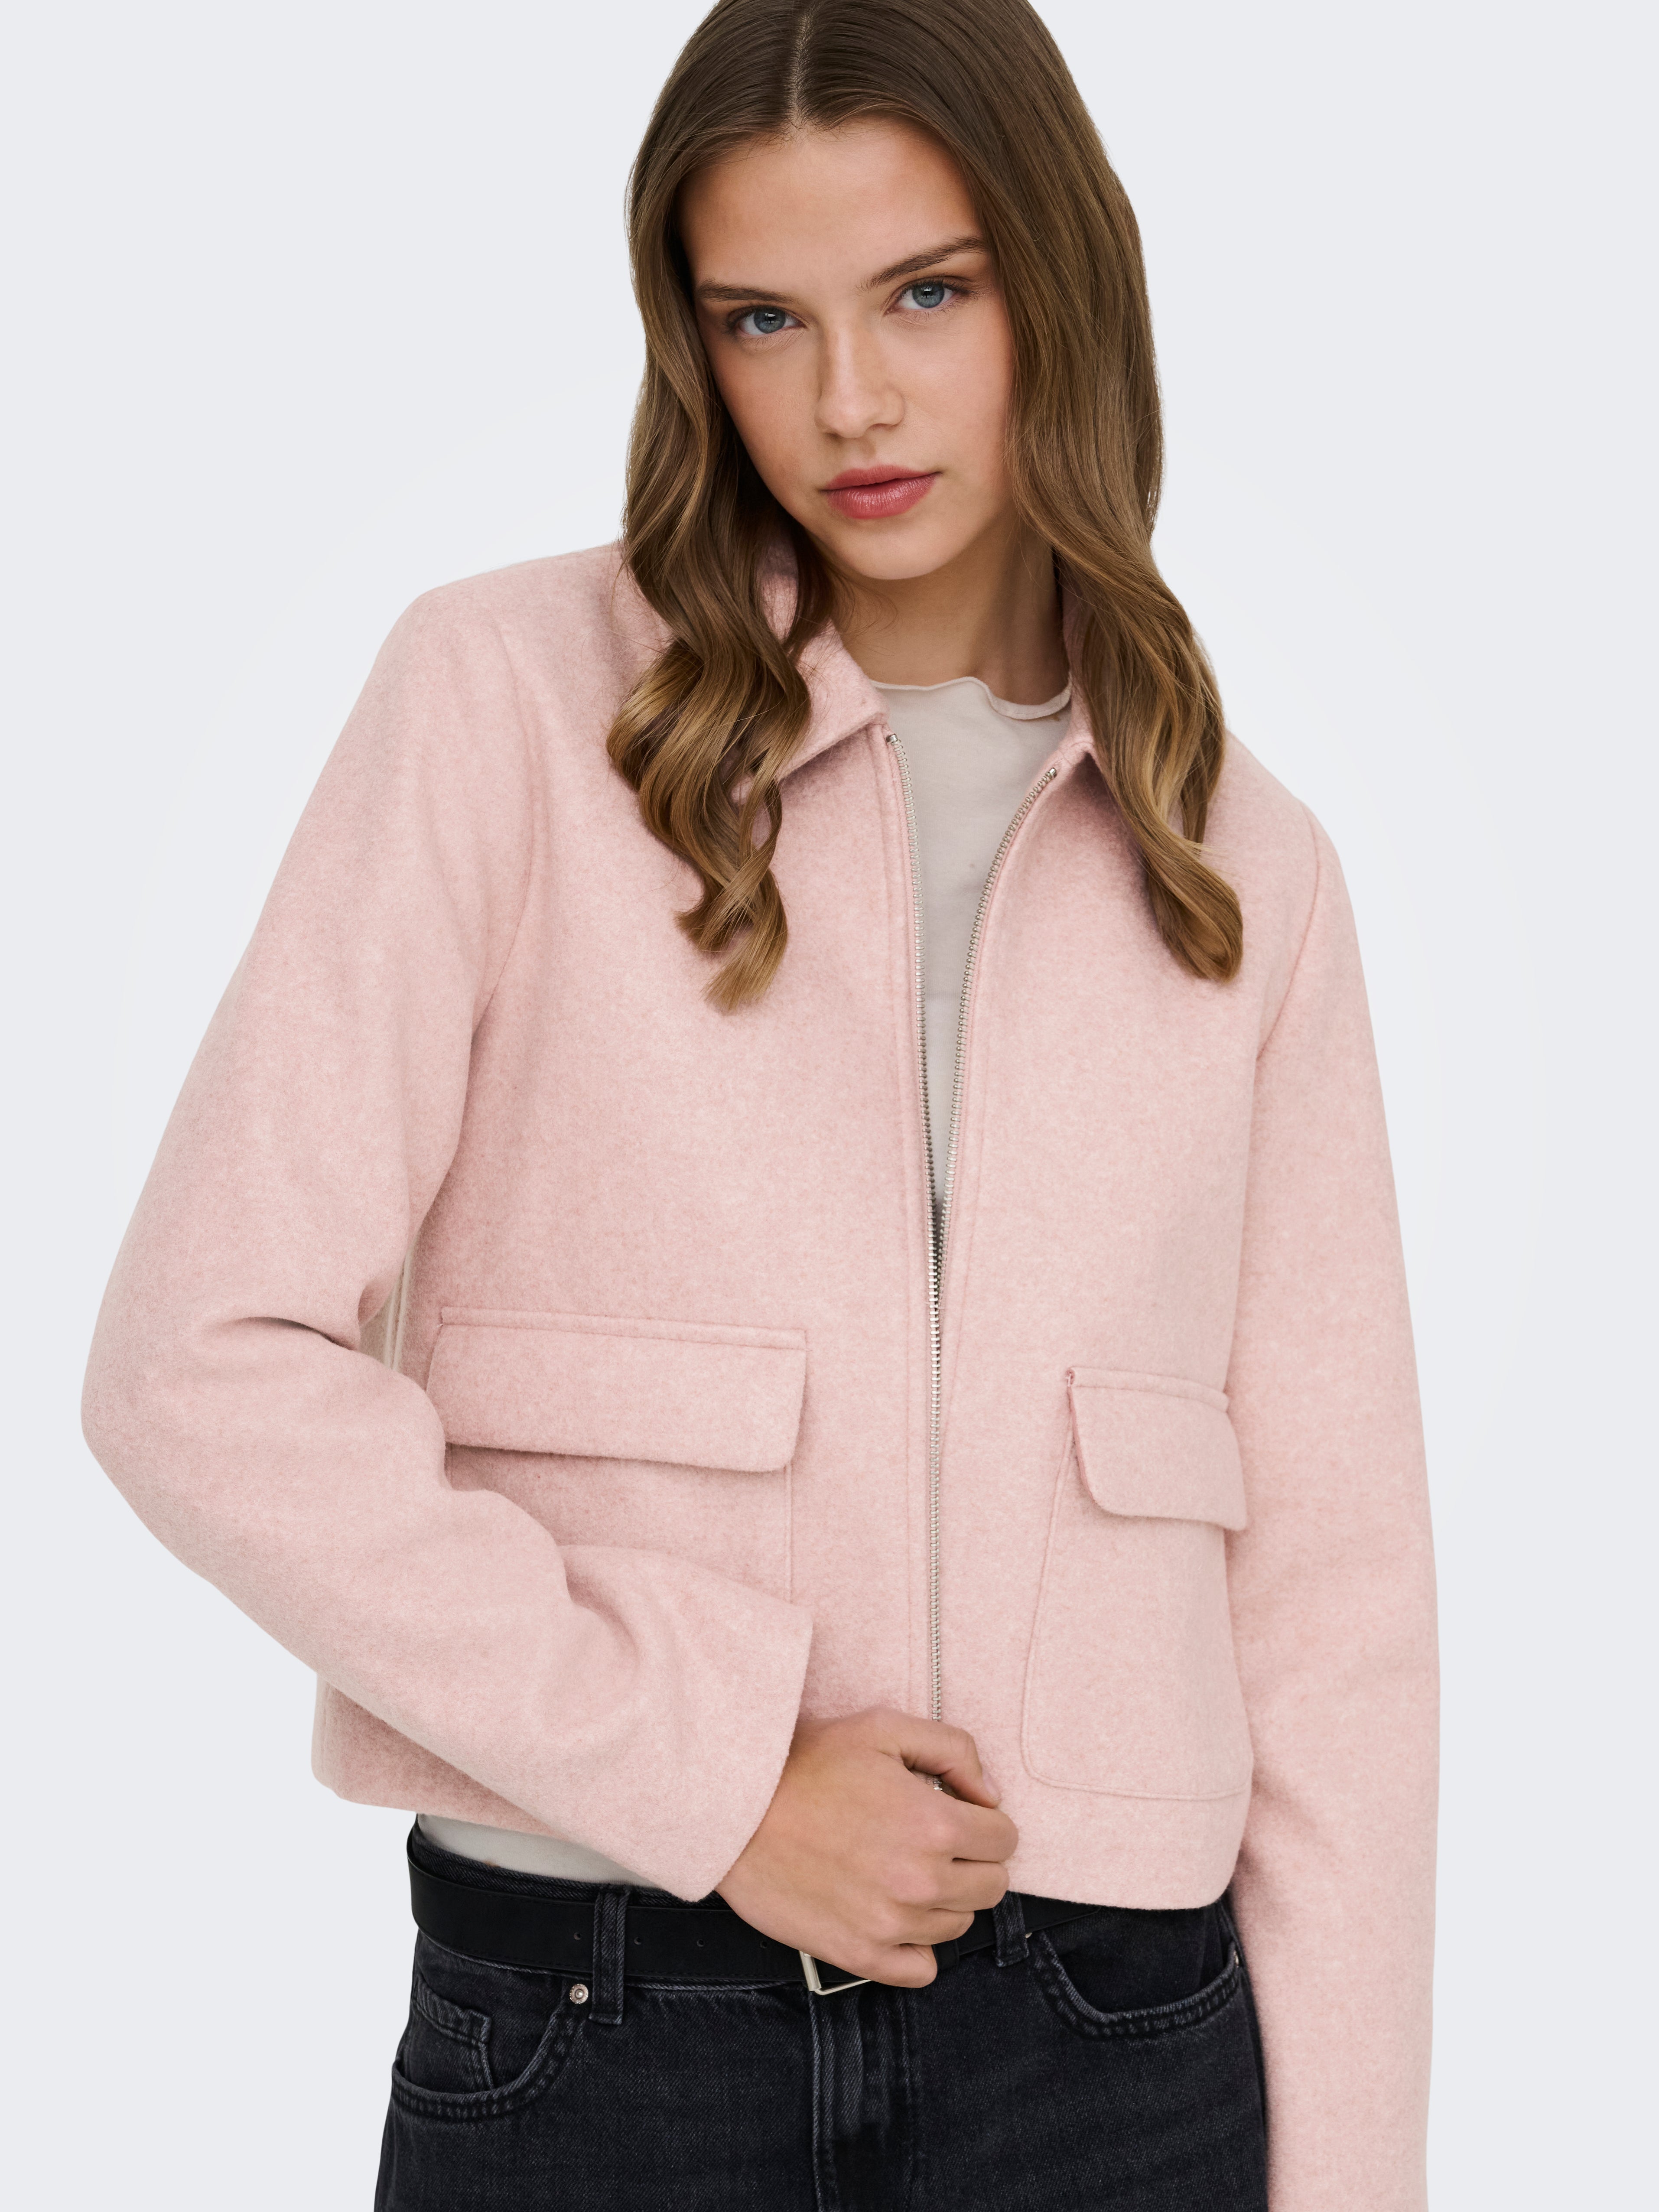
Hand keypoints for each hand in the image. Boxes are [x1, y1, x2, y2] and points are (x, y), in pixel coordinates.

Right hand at [715, 1705, 1017, 1987]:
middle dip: (975, 1860)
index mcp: (935, 1826)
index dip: (985, 1821)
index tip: (958, 1813)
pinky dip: (917, 1946)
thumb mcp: (884, 1729)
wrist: (735, 1809)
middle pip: (991, 1886)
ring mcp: (890, 1925)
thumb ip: (953, 1751)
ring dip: (945, 1898)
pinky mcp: (856, 1954)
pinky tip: (895, 1913)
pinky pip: (920, 1969)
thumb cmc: (805, 1762)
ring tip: (905, 1867)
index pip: (1004, 1839)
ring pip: (958, 1925)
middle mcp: (921, 1883)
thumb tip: (989, 1795)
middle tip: (937, 1840)